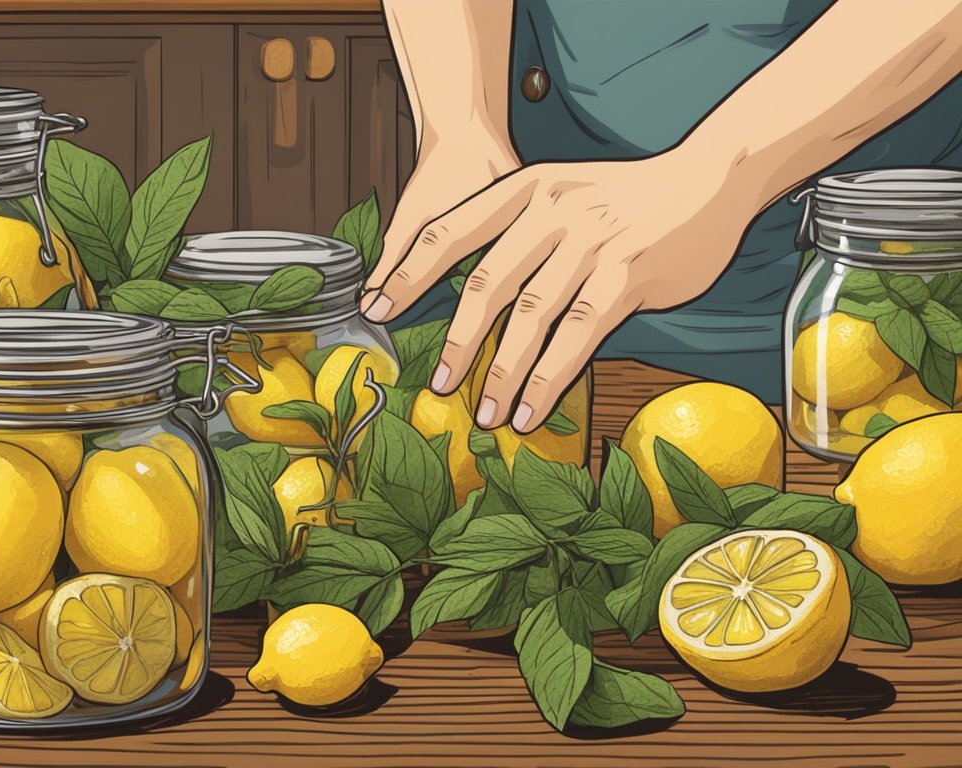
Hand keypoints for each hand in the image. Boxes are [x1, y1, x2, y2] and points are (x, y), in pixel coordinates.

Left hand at [361, 147, 755, 432]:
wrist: (708, 178)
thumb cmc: (625, 197)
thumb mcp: (561, 192)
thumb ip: (517, 232)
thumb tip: (468, 296)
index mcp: (525, 189)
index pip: (450, 231)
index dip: (409, 274)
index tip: (377, 310)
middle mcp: (552, 211)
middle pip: (487, 284)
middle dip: (459, 342)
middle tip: (439, 385)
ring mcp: (592, 242)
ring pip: (532, 317)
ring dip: (504, 371)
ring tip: (486, 413)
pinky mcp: (628, 275)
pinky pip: (578, 335)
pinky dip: (551, 378)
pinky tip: (531, 407)